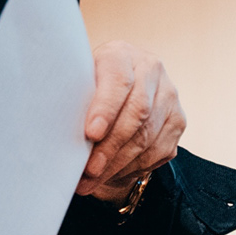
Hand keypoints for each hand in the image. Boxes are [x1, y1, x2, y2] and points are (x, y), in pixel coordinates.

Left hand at [77, 41, 185, 201]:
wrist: (119, 88)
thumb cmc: (90, 89)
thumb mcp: (79, 85)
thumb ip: (75, 101)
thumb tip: (58, 136)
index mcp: (121, 54)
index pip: (119, 81)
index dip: (105, 109)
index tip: (91, 133)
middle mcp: (151, 70)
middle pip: (137, 113)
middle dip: (111, 146)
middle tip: (90, 169)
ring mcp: (169, 96)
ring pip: (148, 136)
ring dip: (118, 164)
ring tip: (93, 180)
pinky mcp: (177, 120)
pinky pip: (158, 151)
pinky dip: (133, 168)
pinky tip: (112, 175)